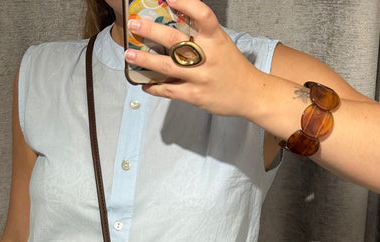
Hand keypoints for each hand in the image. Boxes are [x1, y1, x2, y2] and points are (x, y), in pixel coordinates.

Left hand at [125, 0, 265, 116]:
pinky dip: (155, 88)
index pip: (202, 14)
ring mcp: (200, 77)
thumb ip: (201, 34)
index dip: (185, 3)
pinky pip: (170, 91)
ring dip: (145, 60)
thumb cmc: (233, 67)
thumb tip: (175, 22)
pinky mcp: (196, 95)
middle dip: (151, 31)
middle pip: (175, 40)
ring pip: (167, 67)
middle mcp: (208, 56)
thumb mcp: (222, 43)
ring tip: (129, 55)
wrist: (250, 94)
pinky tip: (145, 84)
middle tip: (134, 25)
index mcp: (216, 38)